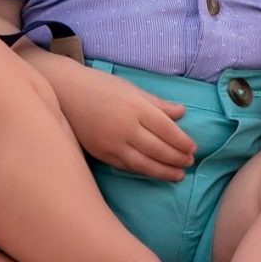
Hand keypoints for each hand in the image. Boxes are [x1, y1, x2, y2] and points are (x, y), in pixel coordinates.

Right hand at [54, 67, 195, 180]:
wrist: (66, 93)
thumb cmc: (101, 87)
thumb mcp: (132, 89)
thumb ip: (158, 104)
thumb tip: (182, 112)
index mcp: (136, 107)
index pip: (166, 129)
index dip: (182, 141)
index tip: (193, 148)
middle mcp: (125, 127)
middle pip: (158, 148)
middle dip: (176, 158)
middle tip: (189, 162)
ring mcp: (112, 143)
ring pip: (144, 163)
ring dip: (164, 171)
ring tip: (178, 174)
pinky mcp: (101, 153)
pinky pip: (127, 166)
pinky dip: (143, 171)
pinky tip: (154, 172)